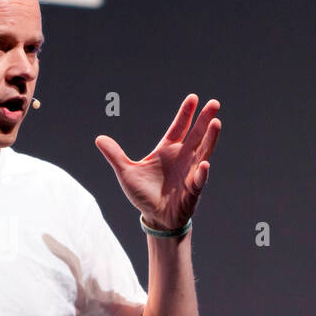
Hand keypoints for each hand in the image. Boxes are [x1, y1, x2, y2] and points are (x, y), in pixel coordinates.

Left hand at [94, 93, 220, 229]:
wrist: (155, 217)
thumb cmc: (144, 194)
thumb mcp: (126, 173)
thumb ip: (115, 155)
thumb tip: (99, 138)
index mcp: (167, 150)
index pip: (178, 127)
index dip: (186, 113)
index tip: (194, 98)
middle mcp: (182, 157)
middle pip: (196, 135)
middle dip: (205, 119)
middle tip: (214, 103)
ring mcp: (190, 172)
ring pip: (203, 152)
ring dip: (210, 139)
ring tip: (216, 123)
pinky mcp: (193, 190)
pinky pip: (199, 180)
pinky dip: (202, 173)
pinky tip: (205, 164)